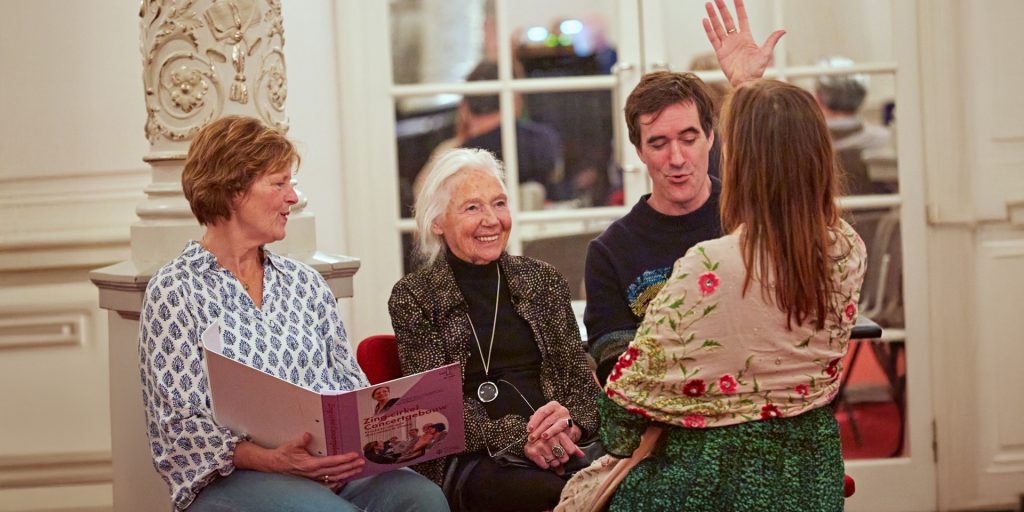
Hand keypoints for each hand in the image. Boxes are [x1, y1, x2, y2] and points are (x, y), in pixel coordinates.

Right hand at [235, 433, 364, 484]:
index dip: (344, 459)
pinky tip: (345, 479)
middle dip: (350, 467)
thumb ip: (301, 440)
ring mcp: (314, 478)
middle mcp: (314, 473)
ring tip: (357, 470)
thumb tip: (308, 435)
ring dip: (347, 474)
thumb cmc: (283, 454)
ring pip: (334, 478)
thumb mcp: (291, 445)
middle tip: (362, 463)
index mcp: (310, 464)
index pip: (332, 462)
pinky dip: (338, 482)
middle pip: (337, 471)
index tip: (354, 455)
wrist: (274, 465)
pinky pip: (328, 484)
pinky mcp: (312, 480)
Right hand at [524, 431, 583, 471]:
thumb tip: (582, 455)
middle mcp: (550, 438)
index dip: (567, 454)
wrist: (530, 438)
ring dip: (552, 462)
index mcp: (559, 433)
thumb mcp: (562, 440)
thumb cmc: (549, 440)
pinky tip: (542, 458)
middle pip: (564, 458)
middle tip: (554, 454)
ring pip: (555, 463)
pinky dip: (545, 465)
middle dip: (560, 459)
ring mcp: (541, 445)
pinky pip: (545, 466)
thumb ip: (573, 448)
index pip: (571, 450)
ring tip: (547, 455)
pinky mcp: (533, 452)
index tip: (562, 450)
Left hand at [527, 401, 576, 442]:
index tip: (528, 430)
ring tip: (536, 438)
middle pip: (545, 418)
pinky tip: (545, 437)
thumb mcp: (546, 420)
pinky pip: (558, 427)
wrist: (569, 430)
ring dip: (542, 431)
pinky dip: (550, 432)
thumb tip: (529, 423)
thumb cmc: (555, 425)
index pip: (540, 412)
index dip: (533, 421)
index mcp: (552, 405)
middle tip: (530, 438)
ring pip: (550, 422)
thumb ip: (538, 421)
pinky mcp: (569, 423)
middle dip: (536, 429)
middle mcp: (560, 408)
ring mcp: (565, 415)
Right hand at [702, 0, 785, 86]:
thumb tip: (783, 30)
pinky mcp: (720, 52)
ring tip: (708, 5)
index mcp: (746, 37)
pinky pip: (713, 39)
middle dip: (722, 8)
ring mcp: (726, 45)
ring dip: (713, 16)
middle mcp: (735, 39)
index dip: (739, 7)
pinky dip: (709, 30)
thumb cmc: (756, 70)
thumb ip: (771, 40)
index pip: (742, 18)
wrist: (746, 82)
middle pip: (727, 19)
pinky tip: (705, 20)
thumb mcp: (766, 53)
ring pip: (718, 27)